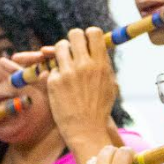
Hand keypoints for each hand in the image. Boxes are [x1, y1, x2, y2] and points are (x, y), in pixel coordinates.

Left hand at [9, 28, 117, 154]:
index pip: (94, 33)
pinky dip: (56, 73)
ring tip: (64, 64)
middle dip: (72, 40)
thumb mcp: (110, 84)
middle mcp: (85, 65)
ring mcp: (68, 73)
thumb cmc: (100, 108)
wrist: (87, 130)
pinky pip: (52, 67)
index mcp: (101, 64)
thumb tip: (99, 47)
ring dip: (60, 53)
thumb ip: (104, 64)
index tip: (86, 43)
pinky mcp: (54, 82)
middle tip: (72, 50)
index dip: (88, 36)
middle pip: (74, 34)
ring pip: (59, 47)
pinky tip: (62, 86)